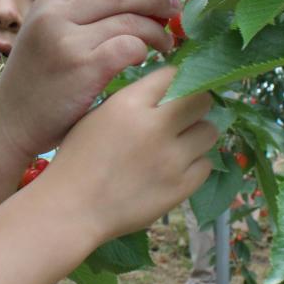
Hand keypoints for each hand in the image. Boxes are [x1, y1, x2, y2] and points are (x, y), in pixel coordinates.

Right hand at [0, 0, 178, 162]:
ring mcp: (67, 39)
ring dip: (156, 31)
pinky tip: (145, 62)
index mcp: (48, 3)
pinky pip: (129, 47)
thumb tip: (133, 3)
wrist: (9, 124)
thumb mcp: (45, 38)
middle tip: (175, 13)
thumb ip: (77, 19)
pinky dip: (144, 51)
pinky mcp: (82, 66)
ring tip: (166, 45)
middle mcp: (55, 15)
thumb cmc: (35, 86)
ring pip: (131, 21)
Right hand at [39, 67, 216, 242]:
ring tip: (180, 145)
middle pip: (202, 100)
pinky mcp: (181, 187)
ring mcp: (172, 158)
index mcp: (130, 104)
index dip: (177, 81)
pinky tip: (176, 168)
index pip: (173, 76)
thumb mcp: (97, 116)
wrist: (73, 208)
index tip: (176, 90)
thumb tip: (166, 94)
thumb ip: (132, 102)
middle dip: (195, 104)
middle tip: (184, 116)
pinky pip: (206, 164)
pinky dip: (194, 164)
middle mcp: (156, 126)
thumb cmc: (77, 160)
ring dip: (197, 135)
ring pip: (210, 132)